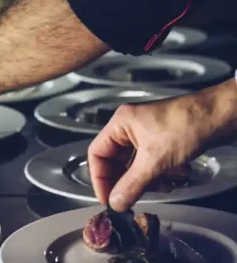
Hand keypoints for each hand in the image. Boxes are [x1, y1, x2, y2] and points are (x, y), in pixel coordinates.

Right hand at [88, 92, 217, 211]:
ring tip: (163, 185)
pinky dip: (160, 173)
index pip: (97, 153)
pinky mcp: (163, 140)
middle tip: (132, 199)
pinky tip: (176, 176)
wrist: (221, 115)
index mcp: (120, 123)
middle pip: (116, 161)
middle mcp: (130, 127)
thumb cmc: (187, 124)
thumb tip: (115, 203)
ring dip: (147, 179)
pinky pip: (152, 163)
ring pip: (136, 165)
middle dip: (127, 181)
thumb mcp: (155, 160)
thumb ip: (132, 184)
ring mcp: (147, 133)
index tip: (107, 198)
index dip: (99, 178)